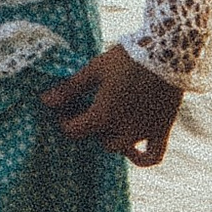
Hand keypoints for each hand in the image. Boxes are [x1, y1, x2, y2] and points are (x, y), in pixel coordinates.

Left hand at [38, 42, 182, 163]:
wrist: (167, 53)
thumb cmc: (126, 59)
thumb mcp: (94, 70)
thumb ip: (70, 89)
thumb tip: (45, 100)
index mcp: (102, 116)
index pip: (74, 130)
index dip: (65, 120)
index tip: (65, 108)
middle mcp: (122, 130)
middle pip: (98, 138)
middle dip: (91, 126)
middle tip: (89, 108)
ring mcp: (143, 133)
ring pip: (119, 147)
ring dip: (111, 137)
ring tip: (109, 120)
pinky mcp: (162, 130)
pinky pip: (153, 156)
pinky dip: (141, 159)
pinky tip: (133, 153)